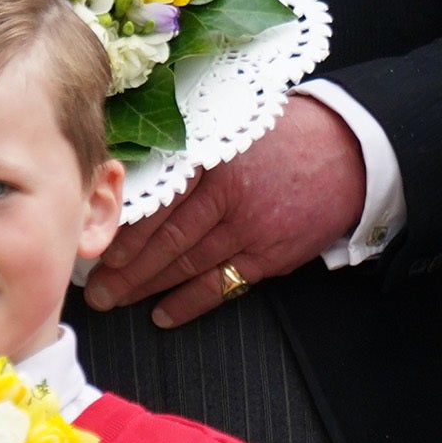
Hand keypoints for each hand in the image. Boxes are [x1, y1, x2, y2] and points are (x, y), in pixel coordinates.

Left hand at [81, 98, 364, 325]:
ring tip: (114, 301)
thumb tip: (138, 177)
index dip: (124, 231)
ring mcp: (250, 228)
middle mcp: (228, 195)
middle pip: (166, 240)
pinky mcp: (271, 255)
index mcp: (213, 159)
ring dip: (146, 288)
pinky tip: (162, 315)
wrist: (348, 150)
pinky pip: (221, 285)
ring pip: (187, 265)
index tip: (96, 248)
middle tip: (93, 289)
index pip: (158, 202)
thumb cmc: (285, 135)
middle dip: (124, 269)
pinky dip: (189, 303)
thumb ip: (192, 154)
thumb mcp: (234, 127)